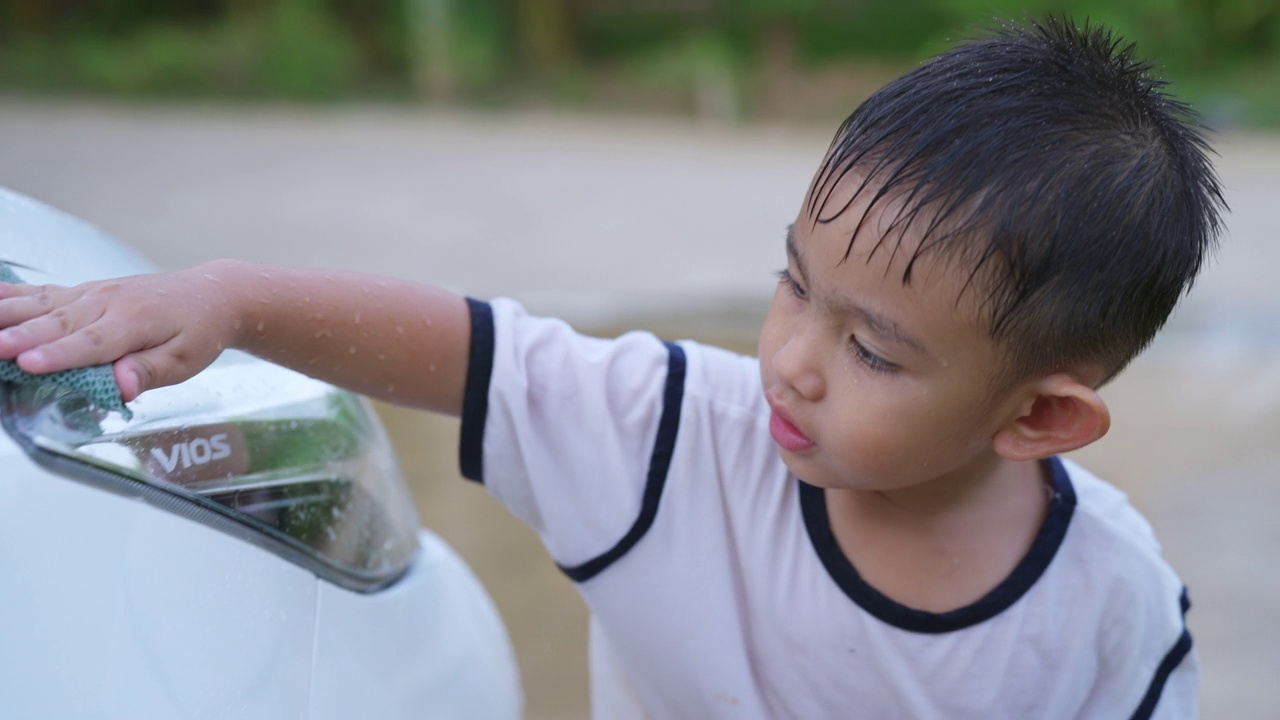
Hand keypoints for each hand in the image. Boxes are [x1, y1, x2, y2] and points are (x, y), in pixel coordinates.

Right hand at [0, 265, 235, 401]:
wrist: (210, 294)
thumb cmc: (198, 332)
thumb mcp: (186, 359)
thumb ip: (150, 371)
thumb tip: (123, 387)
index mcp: (136, 322)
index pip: (93, 343)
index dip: (59, 355)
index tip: (28, 363)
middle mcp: (109, 302)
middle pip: (59, 322)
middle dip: (22, 336)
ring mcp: (93, 293)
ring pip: (44, 304)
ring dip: (8, 314)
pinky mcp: (85, 291)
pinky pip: (44, 292)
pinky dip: (13, 294)